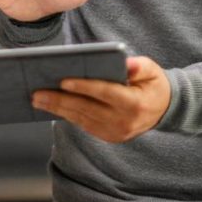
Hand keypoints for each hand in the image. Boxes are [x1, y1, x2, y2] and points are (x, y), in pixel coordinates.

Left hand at [31, 56, 170, 142]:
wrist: (164, 109)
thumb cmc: (153, 84)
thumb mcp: (152, 70)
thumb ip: (140, 66)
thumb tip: (127, 64)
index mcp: (134, 103)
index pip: (104, 93)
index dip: (83, 87)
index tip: (63, 81)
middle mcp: (123, 122)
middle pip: (86, 109)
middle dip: (60, 100)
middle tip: (37, 93)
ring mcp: (116, 133)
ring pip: (82, 119)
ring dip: (58, 109)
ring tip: (37, 99)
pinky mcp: (109, 137)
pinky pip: (84, 125)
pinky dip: (67, 115)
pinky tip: (52, 106)